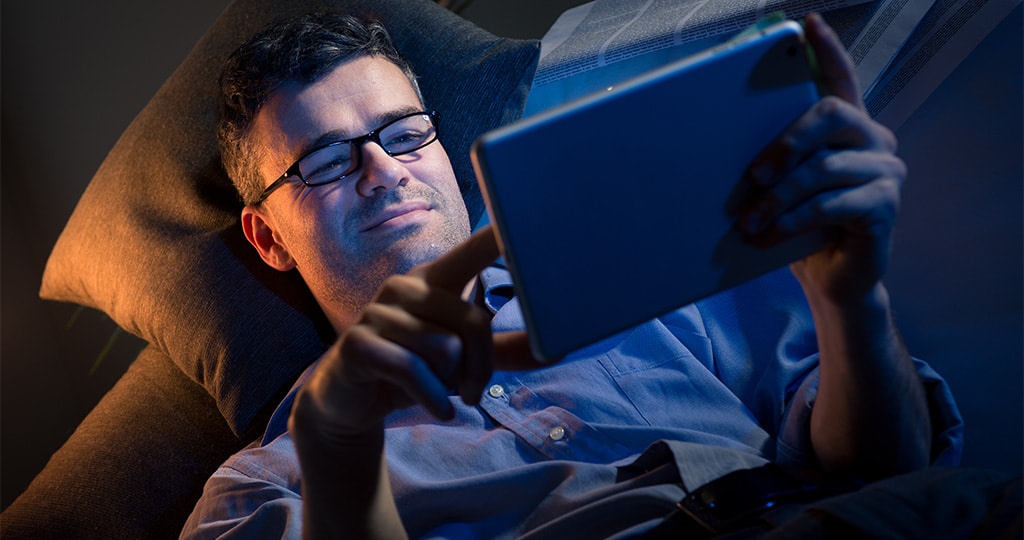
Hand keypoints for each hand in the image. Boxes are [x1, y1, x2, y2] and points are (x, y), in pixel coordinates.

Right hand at [293, 225, 537, 441]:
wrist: (350, 401)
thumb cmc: (413, 370)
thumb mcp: (463, 359)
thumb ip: (504, 349)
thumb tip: (556, 349)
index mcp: (436, 279)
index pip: (475, 249)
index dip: (501, 234)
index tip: (531, 214)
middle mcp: (407, 285)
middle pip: (473, 323)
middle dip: (482, 368)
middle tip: (473, 391)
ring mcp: (378, 311)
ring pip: (446, 351)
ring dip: (449, 385)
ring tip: (435, 389)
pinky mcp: (359, 343)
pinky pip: (415, 372)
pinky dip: (433, 398)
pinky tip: (437, 408)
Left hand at [741, 13, 906, 301]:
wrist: (831, 281)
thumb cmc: (801, 229)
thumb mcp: (783, 189)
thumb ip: (774, 161)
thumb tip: (722, 145)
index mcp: (848, 130)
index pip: (843, 80)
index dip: (827, 51)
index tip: (807, 24)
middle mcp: (874, 141)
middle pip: (832, 114)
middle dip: (785, 143)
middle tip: (752, 176)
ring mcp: (886, 171)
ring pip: (824, 167)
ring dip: (778, 198)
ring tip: (747, 224)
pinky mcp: (886, 206)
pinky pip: (830, 204)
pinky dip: (792, 221)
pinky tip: (767, 237)